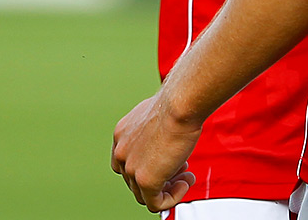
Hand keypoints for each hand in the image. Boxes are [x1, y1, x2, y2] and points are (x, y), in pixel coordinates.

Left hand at [111, 94, 199, 210]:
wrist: (180, 104)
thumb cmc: (176, 104)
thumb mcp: (159, 115)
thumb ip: (156, 131)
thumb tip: (167, 140)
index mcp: (122, 134)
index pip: (127, 162)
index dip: (149, 166)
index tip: (167, 161)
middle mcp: (122, 152)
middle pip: (135, 180)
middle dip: (160, 176)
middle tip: (181, 168)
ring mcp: (131, 168)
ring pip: (144, 195)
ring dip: (168, 188)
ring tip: (186, 176)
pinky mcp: (146, 181)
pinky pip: (156, 204)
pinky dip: (172, 198)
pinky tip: (185, 183)